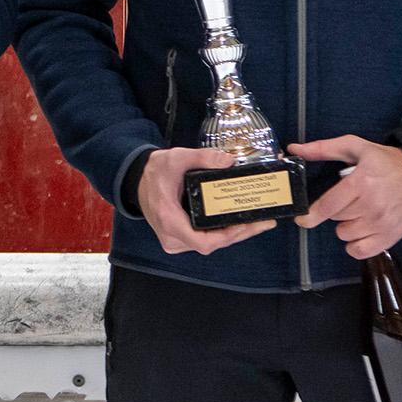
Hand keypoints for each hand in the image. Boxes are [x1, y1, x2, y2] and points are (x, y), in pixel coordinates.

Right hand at [138, 148, 276, 254]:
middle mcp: (172, 236)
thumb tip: (227, 161)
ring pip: (211, 242)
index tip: (242, 224)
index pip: (202, 242)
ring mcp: (177, 239)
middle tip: (263, 222)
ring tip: (258, 222)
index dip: (227, 237)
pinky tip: (240, 222)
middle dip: (239, 233)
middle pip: (212, 243)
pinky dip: (224, 232)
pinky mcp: (181, 237)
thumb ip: (201, 157)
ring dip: (234, 233)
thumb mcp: (175, 158)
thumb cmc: (153, 173)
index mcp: (169, 220)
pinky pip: (206, 239)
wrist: (138, 181)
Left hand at [290, 135, 401, 259]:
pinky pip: (361, 251)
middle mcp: (372, 206)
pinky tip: (361, 231)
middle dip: (336, 210)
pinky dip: (356, 244)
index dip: (310, 216)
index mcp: (361, 183)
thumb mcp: (355, 147)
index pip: (329, 207)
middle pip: (336, 219)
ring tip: (359, 212)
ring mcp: (383, 224)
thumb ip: (323, 149)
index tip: (302, 219)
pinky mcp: (392, 236)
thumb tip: (295, 149)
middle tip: (350, 199)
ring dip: (346, 226)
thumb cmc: (386, 161)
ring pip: (345, 235)